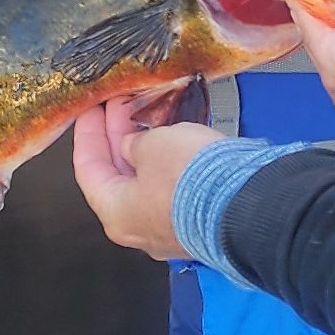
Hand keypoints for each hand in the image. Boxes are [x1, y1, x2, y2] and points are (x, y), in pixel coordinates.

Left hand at [71, 95, 219, 257]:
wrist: (247, 204)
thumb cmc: (191, 181)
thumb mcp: (151, 145)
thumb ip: (133, 144)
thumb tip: (133, 146)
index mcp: (115, 213)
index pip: (87, 169)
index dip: (87, 134)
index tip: (89, 110)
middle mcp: (139, 228)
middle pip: (118, 176)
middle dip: (118, 137)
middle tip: (120, 105)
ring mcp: (170, 228)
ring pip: (148, 182)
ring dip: (146, 148)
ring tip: (148, 115)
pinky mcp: (196, 221)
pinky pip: (174, 188)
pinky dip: (169, 162)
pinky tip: (175, 138)